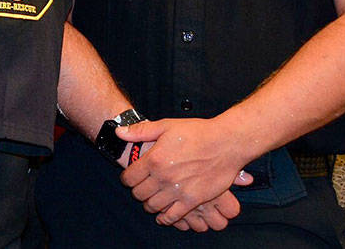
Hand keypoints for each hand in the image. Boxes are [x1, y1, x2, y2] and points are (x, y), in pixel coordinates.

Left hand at [118, 118, 254, 225]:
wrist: (226, 143)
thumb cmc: (197, 132)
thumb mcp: (166, 126)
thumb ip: (140, 131)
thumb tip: (118, 133)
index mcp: (153, 159)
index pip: (129, 178)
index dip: (127, 178)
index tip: (131, 178)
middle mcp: (163, 177)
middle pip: (139, 194)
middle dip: (137, 192)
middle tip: (142, 188)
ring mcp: (178, 190)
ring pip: (153, 206)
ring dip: (149, 204)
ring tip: (152, 199)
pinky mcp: (193, 200)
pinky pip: (173, 216)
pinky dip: (165, 218)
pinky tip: (164, 215)